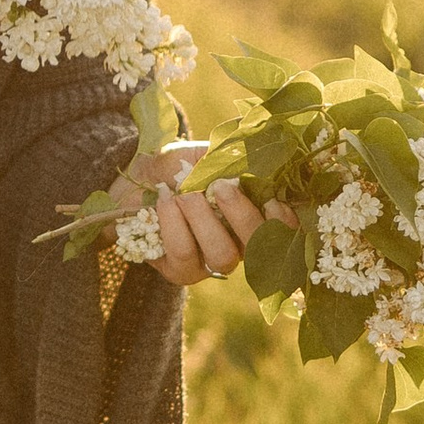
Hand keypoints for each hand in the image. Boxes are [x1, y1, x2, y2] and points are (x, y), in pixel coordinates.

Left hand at [113, 138, 286, 289]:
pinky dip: (174, 223)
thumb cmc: (181, 166)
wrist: (138, 177)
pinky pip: (184, 254)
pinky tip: (165, 201)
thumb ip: (234, 159)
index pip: (283, 231)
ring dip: (203, 220)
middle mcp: (239, 246)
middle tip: (220, 186)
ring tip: (185, 194)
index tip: (273, 200)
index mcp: (254, 217)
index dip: (285, 222)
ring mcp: (210, 263)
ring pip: (221, 255)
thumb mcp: (208, 156)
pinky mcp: (180, 271)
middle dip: (241, 216)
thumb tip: (258, 151)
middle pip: (256, 247)